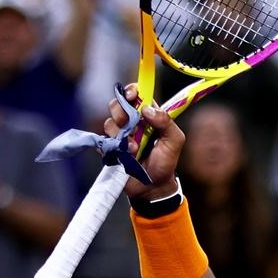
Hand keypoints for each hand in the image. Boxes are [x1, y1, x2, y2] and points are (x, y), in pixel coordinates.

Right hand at [105, 84, 184, 200]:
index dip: (131, 90)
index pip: (137, 94)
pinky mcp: (110, 147)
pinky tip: (124, 155)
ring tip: (134, 149)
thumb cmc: (166, 162)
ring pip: (109, 122)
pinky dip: (112, 146)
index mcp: (149, 116)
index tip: (131, 95)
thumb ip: (166, 122)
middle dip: (121, 111)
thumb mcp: (175, 141)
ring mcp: (120, 134)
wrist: (153, 186)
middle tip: (129, 123)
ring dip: (121, 135)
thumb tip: (147, 109)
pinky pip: (102, 140)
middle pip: (117, 104)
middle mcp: (133, 122)